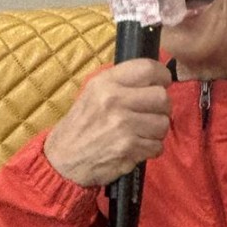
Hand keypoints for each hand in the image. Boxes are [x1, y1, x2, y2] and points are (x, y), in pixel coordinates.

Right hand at [44, 59, 171, 186]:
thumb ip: (122, 82)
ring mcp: (123, 125)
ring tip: (141, 132)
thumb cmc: (82, 124)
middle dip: (161, 108)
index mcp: (106, 83)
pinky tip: (136, 147)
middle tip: (150, 113)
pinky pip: (157, 146)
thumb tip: (156, 76)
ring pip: (163, 123)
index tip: (161, 84)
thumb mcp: (93, 92)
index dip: (162, 76)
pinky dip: (150, 149)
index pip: (148, 68)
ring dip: (156, 131)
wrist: (63, 158)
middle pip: (162, 97)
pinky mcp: (128, 148)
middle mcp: (114, 100)